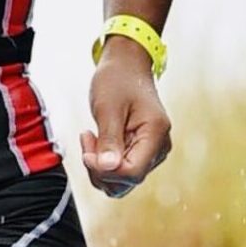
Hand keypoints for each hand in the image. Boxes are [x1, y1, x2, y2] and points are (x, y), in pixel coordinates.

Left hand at [79, 40, 171, 196]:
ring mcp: (151, 151)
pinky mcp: (140, 151)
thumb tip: (107, 169)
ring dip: (99, 166)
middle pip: (127, 180)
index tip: (87, 153)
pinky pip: (120, 170)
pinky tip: (96, 141)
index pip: (132, 172)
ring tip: (91, 138)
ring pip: (122, 180)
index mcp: (156, 133)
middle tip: (87, 140)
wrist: (125, 66)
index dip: (105, 170)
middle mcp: (159, 146)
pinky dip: (103, 162)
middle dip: (100, 168)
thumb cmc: (117, 80)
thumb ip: (109, 140)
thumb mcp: (108, 108)